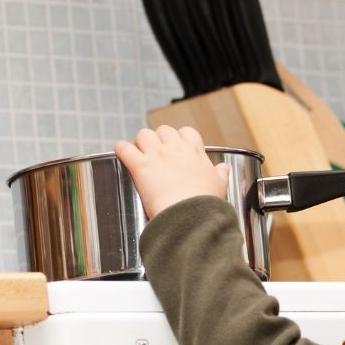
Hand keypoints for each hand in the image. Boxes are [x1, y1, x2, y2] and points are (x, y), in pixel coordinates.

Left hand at [115, 125, 230, 218]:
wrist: (191, 215)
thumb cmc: (206, 203)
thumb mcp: (220, 186)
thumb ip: (220, 174)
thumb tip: (223, 168)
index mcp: (194, 151)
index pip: (186, 132)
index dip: (179, 138)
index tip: (177, 147)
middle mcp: (175, 148)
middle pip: (163, 130)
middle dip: (158, 139)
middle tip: (156, 152)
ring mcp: (156, 155)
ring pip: (143, 135)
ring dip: (140, 142)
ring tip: (138, 153)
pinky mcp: (140, 166)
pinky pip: (124, 148)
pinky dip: (121, 148)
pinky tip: (121, 152)